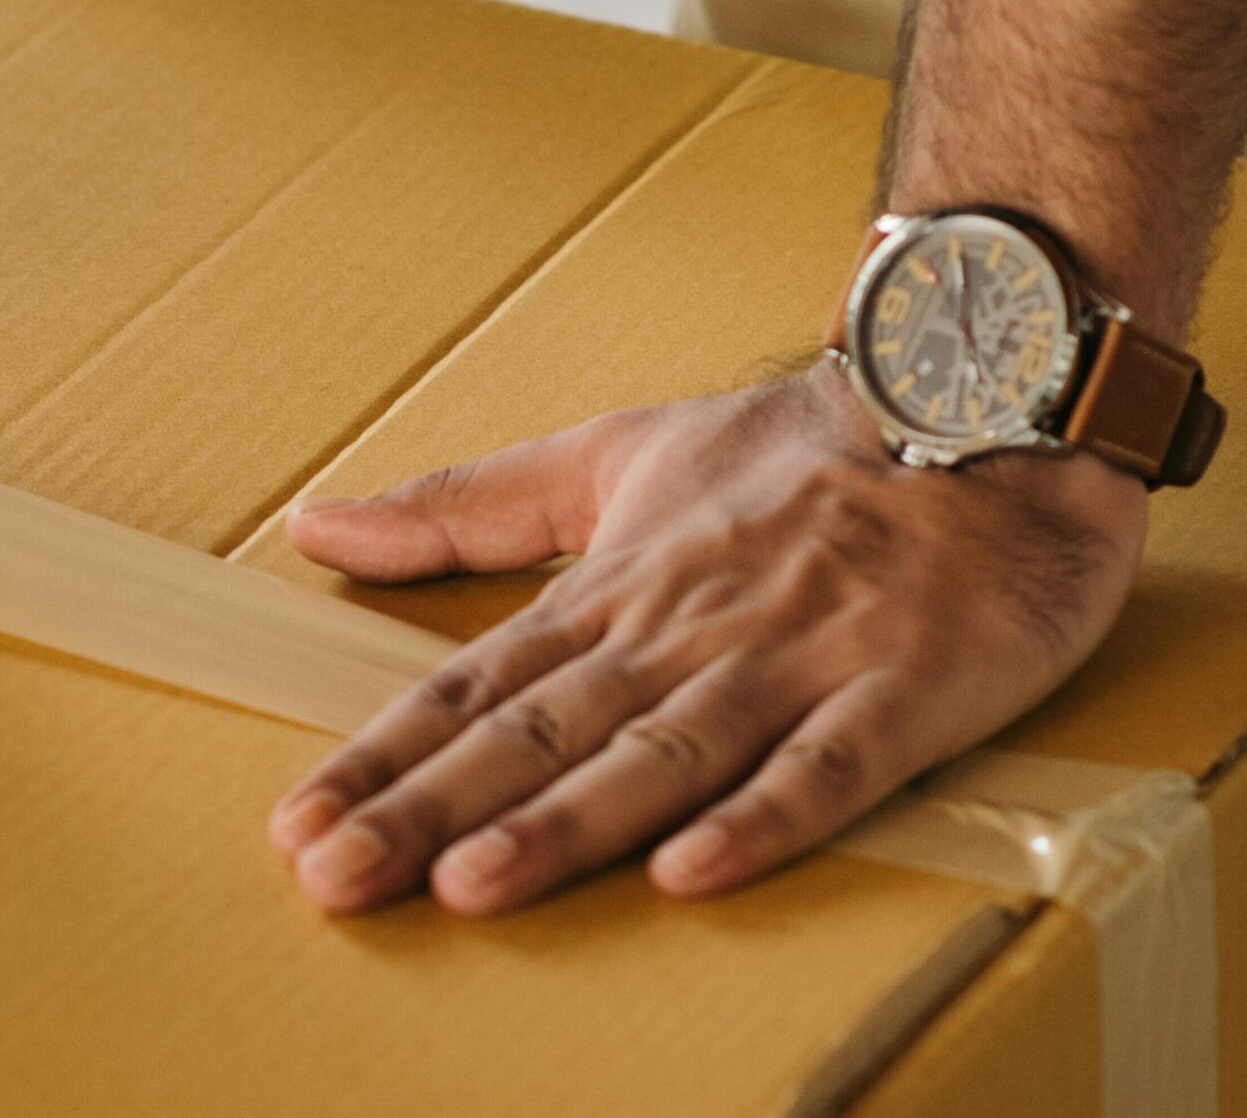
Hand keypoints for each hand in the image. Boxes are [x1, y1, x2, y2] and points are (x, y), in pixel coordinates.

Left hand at [269, 364, 1146, 915]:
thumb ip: (463, 505)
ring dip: (565, 821)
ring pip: (660, 752)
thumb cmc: (795, 450)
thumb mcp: (608, 455)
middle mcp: (681, 631)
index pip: (473, 685)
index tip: (297, 823)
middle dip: (431, 808)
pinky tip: (693, 870)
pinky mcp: (901, 690)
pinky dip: (763, 817)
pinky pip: (828, 766)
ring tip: (472, 884)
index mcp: (610, 589)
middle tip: (336, 875)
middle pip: (538, 730)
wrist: (984, 396)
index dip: (382, 757)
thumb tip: (315, 523)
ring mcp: (790, 660)